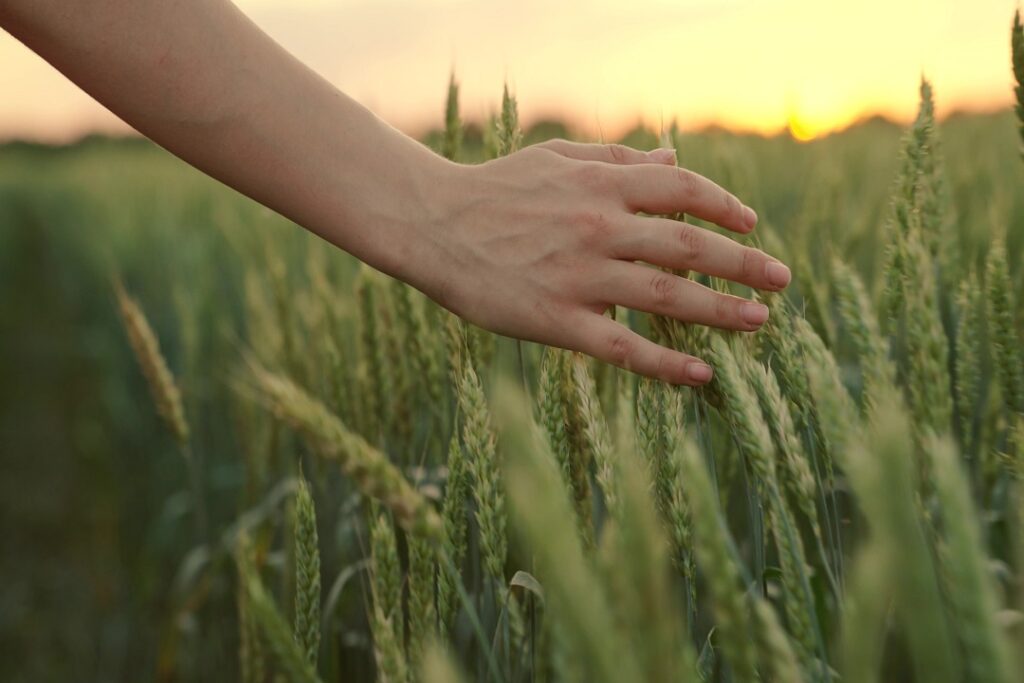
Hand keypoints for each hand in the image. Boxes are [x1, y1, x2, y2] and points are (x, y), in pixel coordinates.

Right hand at [408, 139, 791, 385]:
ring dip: (722, 310)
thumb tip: (674, 159)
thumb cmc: (496, 188)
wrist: (432, 223)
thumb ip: (618, 159)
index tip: (751, 225)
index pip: (682, 191)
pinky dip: (667, 363)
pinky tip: (702, 374)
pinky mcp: (558, 320)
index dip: (725, 207)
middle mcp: (599, 226)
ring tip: (760, 321)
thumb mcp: (557, 158)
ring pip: (667, 295)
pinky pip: (624, 346)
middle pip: (689, 245)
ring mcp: (580, 276)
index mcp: (601, 184)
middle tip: (782, 280)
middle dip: (744, 263)